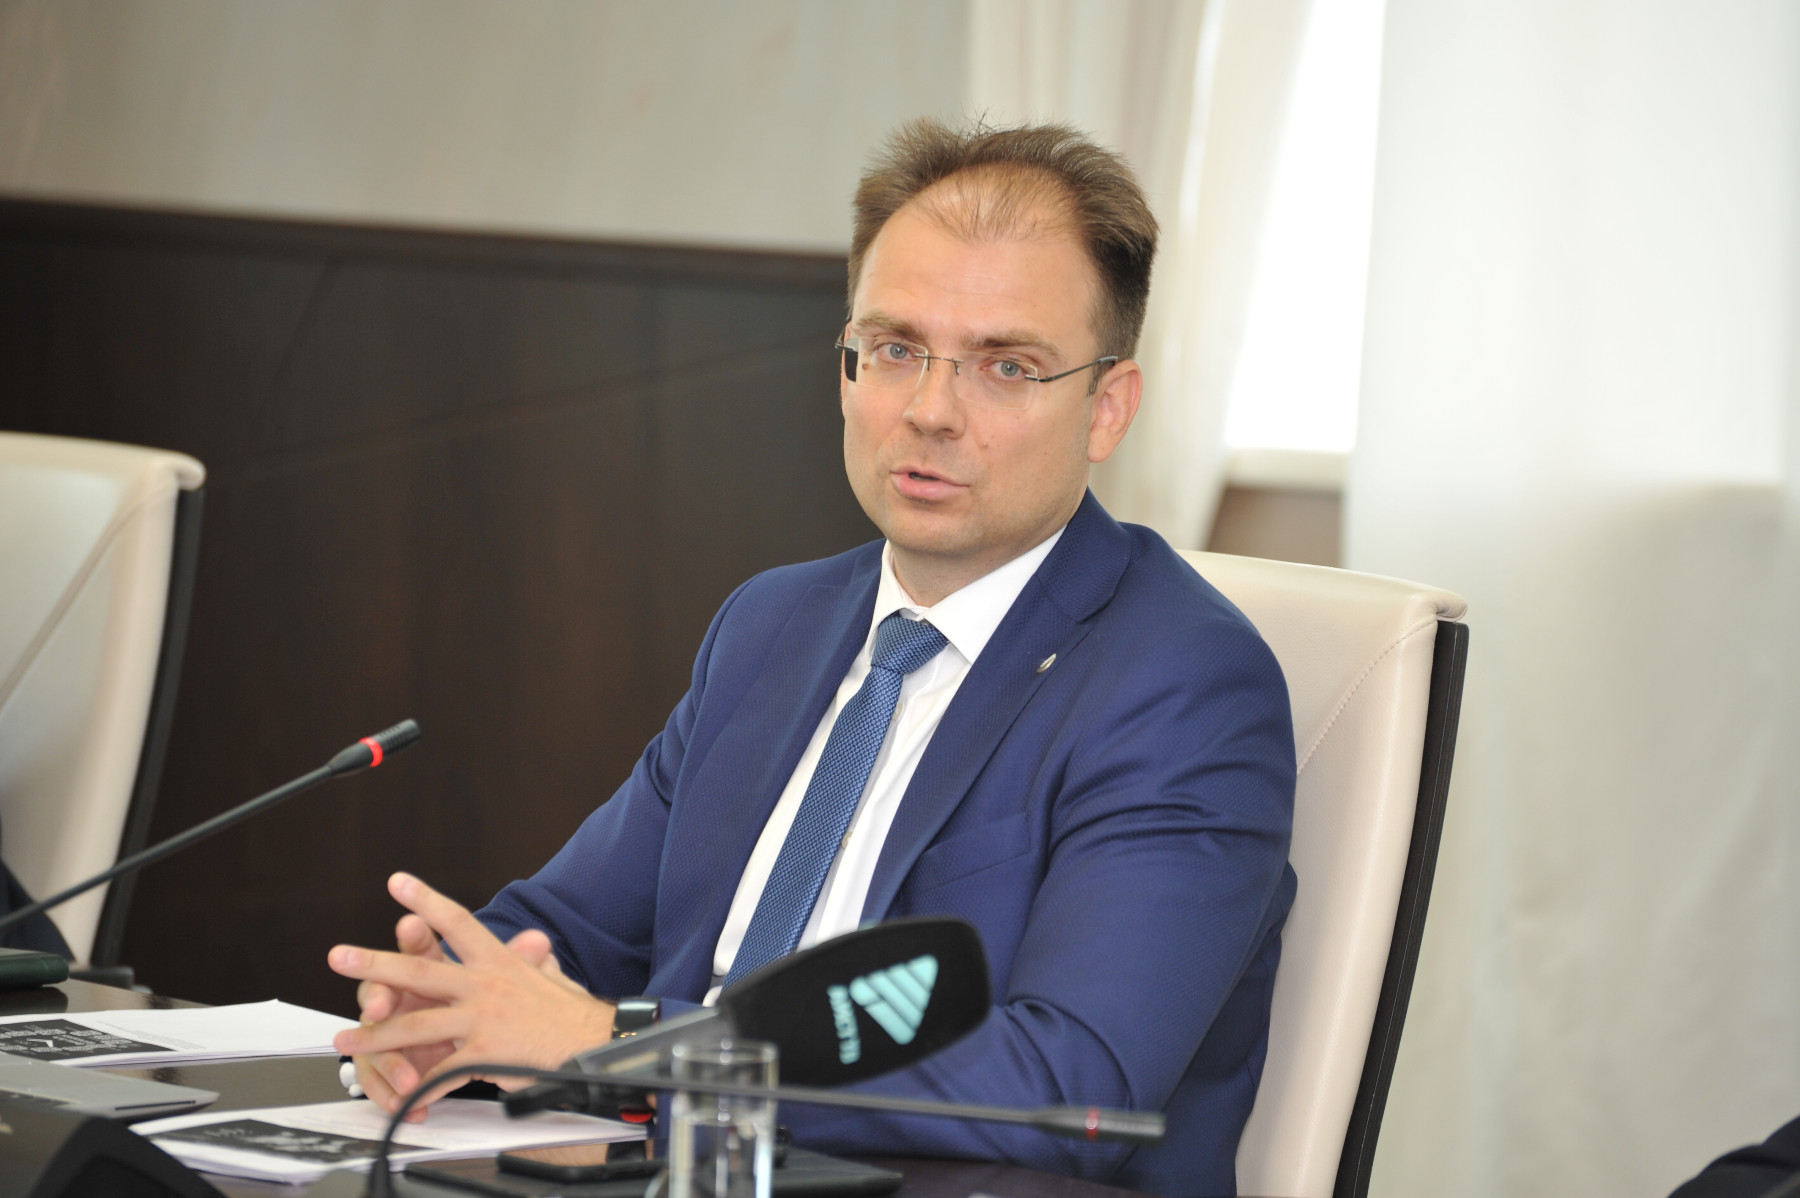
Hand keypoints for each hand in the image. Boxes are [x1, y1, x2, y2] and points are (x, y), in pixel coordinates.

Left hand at [329, 872, 615, 1117]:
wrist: (596, 1043)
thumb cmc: (572, 1013)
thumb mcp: (549, 974)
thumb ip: (532, 958)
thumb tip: (533, 941)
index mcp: (498, 962)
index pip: (457, 922)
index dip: (426, 901)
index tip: (397, 883)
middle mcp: (486, 986)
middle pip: (421, 971)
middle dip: (375, 964)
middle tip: (340, 956)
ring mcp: (483, 1019)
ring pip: (417, 1025)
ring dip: (375, 1034)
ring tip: (345, 1039)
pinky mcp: (485, 1054)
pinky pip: (441, 1072)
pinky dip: (417, 1088)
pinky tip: (398, 1096)